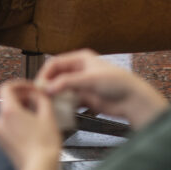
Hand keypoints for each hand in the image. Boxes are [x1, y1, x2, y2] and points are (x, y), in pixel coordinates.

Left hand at [0, 80, 61, 169]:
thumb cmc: (44, 145)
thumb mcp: (48, 115)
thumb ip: (41, 98)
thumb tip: (37, 94)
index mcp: (9, 111)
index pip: (7, 87)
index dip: (20, 84)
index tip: (31, 88)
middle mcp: (0, 121)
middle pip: (7, 100)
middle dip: (23, 97)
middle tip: (38, 100)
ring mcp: (0, 134)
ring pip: (8, 113)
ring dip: (21, 109)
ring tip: (38, 114)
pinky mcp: (3, 143)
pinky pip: (8, 125)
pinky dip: (18, 121)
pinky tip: (33, 127)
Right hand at [37, 50, 169, 129]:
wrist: (132, 99)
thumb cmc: (117, 82)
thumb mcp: (90, 79)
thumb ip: (68, 82)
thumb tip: (48, 87)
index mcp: (80, 59)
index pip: (55, 63)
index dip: (45, 74)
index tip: (38, 86)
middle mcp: (79, 70)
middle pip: (56, 76)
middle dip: (48, 86)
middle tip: (40, 97)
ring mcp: (81, 84)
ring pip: (61, 89)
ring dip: (54, 96)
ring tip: (47, 105)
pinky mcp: (84, 98)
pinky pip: (68, 101)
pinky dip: (63, 105)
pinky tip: (59, 111)